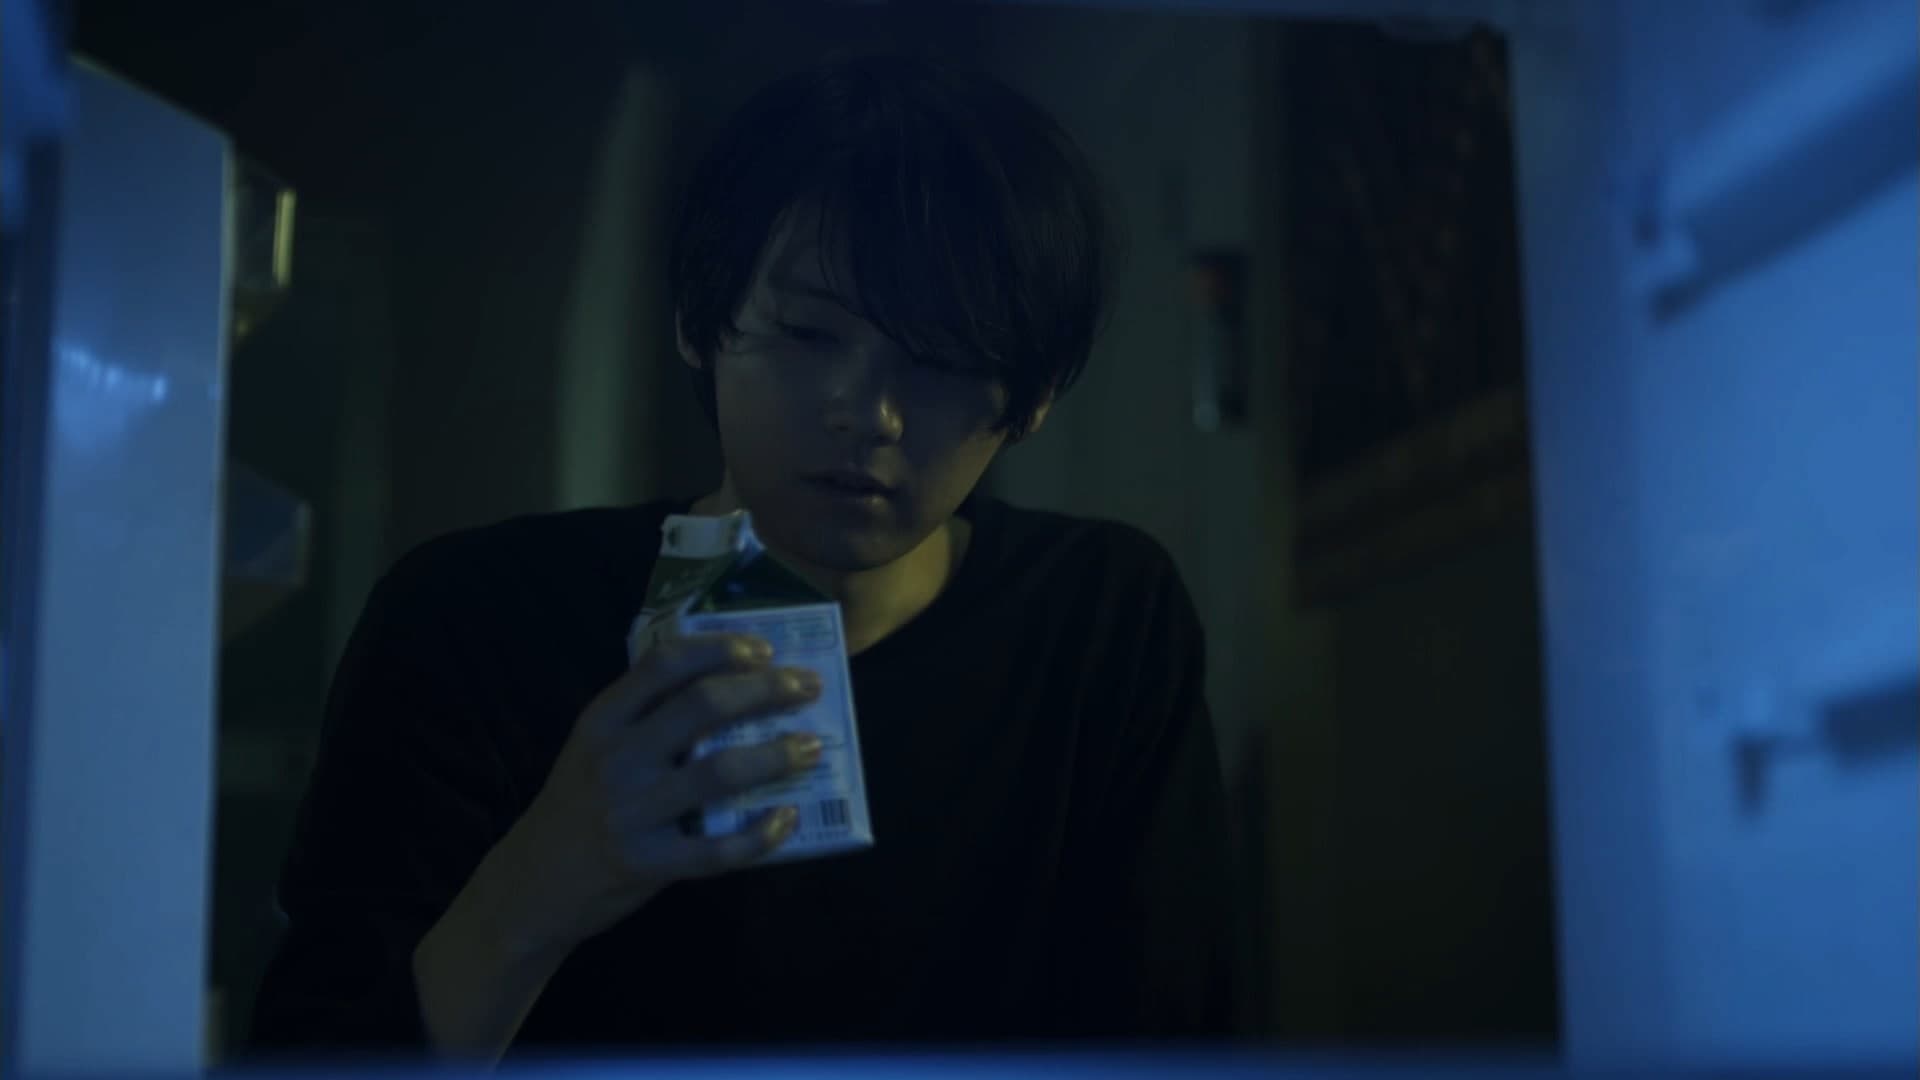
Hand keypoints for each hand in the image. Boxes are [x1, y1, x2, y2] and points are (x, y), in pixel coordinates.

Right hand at [495, 631, 823, 954]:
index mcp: (602, 720)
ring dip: (776, 755)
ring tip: (812, 747)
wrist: (533, 886)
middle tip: (806, 686)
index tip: (764, 649)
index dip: (720, 649)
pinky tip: (787, 818)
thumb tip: (734, 686)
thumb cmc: (579, 805)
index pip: (664, 664)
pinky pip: (718, 850)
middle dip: (765, 691)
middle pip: (703, 708)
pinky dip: (761, 834)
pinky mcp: (648, 863)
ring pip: (719, 772)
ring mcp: (632, 813)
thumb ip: (646, 718)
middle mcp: (616, 759)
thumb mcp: (594, 748)